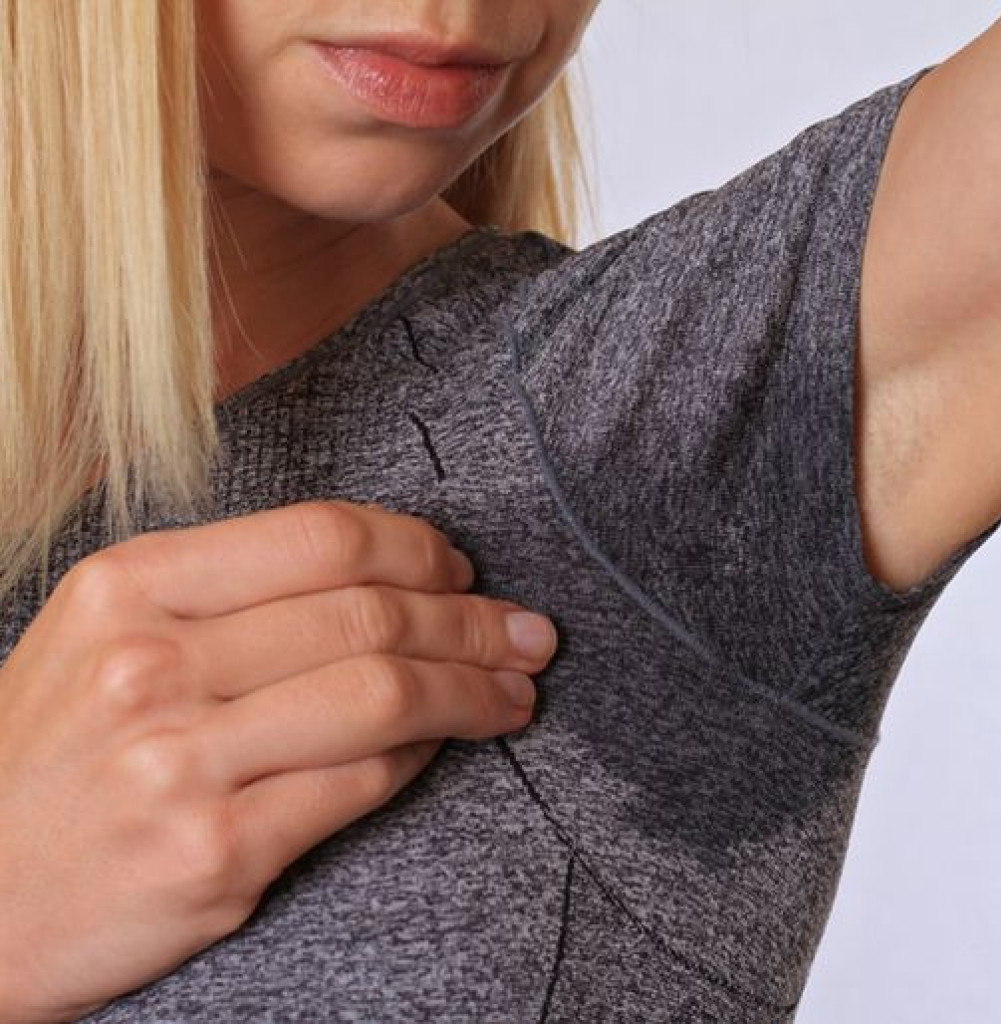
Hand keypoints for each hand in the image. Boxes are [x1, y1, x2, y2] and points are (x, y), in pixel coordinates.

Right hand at [0, 500, 555, 1023]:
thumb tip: (384, 580)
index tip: (462, 572)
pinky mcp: (212, 851)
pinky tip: (447, 745)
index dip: (418, 549)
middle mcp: (152, 663)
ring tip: (515, 693)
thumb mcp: (108, 636)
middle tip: (526, 634)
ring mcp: (180, 760)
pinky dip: (424, 757)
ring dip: (473, 690)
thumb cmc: (54, 753)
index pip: (323, 537)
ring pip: (384, 695)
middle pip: (370, 615)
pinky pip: (361, 783)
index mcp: (132, 586)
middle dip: (474, 622)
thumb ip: (232, 596)